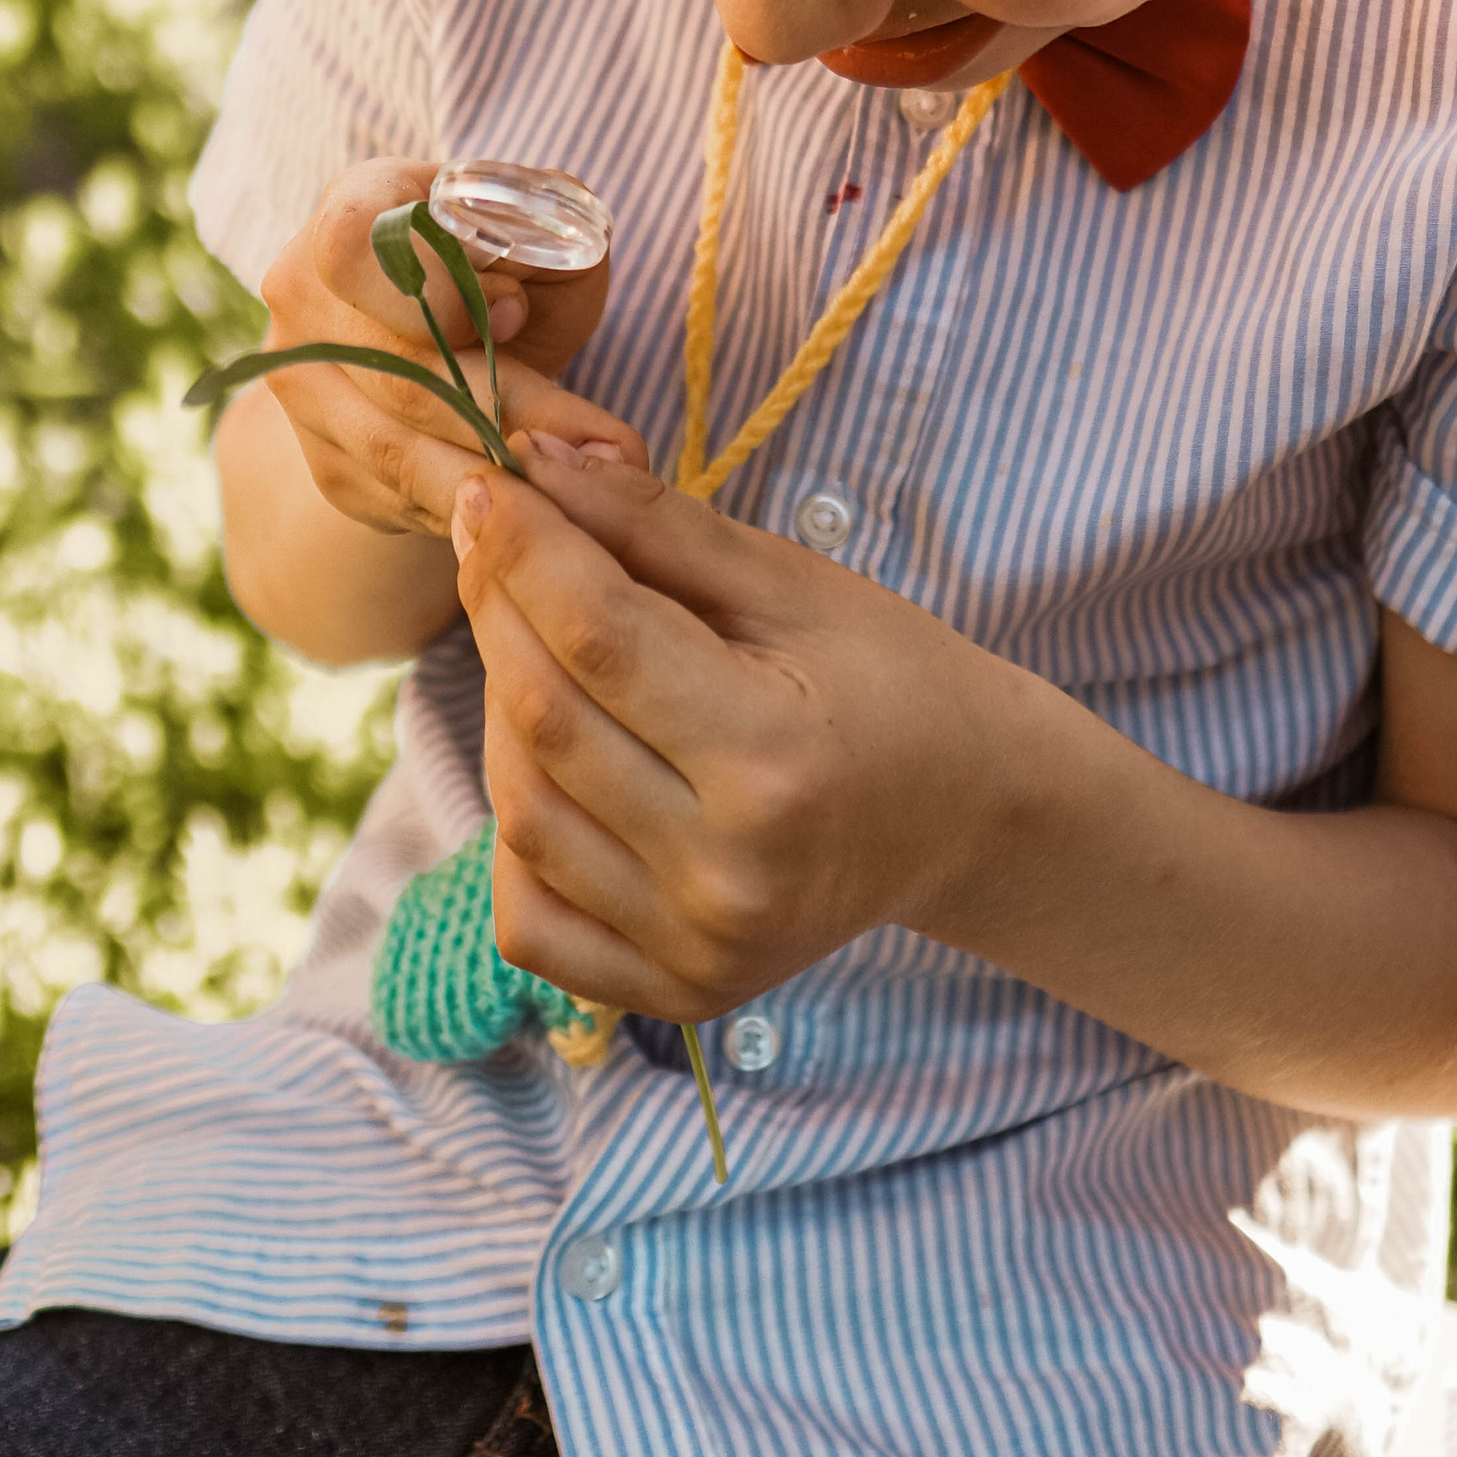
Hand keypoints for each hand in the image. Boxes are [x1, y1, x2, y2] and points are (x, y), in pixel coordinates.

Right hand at [255, 160, 631, 542]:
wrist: (457, 325)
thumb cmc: (514, 265)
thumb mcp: (545, 229)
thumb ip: (539, 237)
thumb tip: (504, 308)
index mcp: (355, 205)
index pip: (350, 247)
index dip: (429, 290)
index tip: (513, 314)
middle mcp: (305, 296)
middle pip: (394, 373)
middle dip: (509, 413)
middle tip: (604, 447)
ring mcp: (304, 387)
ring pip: (399, 453)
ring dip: (502, 479)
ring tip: (589, 486)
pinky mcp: (330, 465)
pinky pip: (404, 499)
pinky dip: (478, 508)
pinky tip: (543, 505)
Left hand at [458, 440, 1034, 1017]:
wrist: (970, 813)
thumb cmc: (894, 676)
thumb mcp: (794, 583)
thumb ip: (655, 524)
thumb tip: (531, 463)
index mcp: (776, 760)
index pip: (600, 638)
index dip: (525, 549)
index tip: (485, 481)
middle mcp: (730, 873)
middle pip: (547, 722)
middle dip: (497, 609)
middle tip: (489, 535)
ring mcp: (697, 948)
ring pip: (523, 814)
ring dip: (501, 707)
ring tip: (529, 635)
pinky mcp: (673, 994)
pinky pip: (531, 915)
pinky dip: (514, 830)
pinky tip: (548, 757)